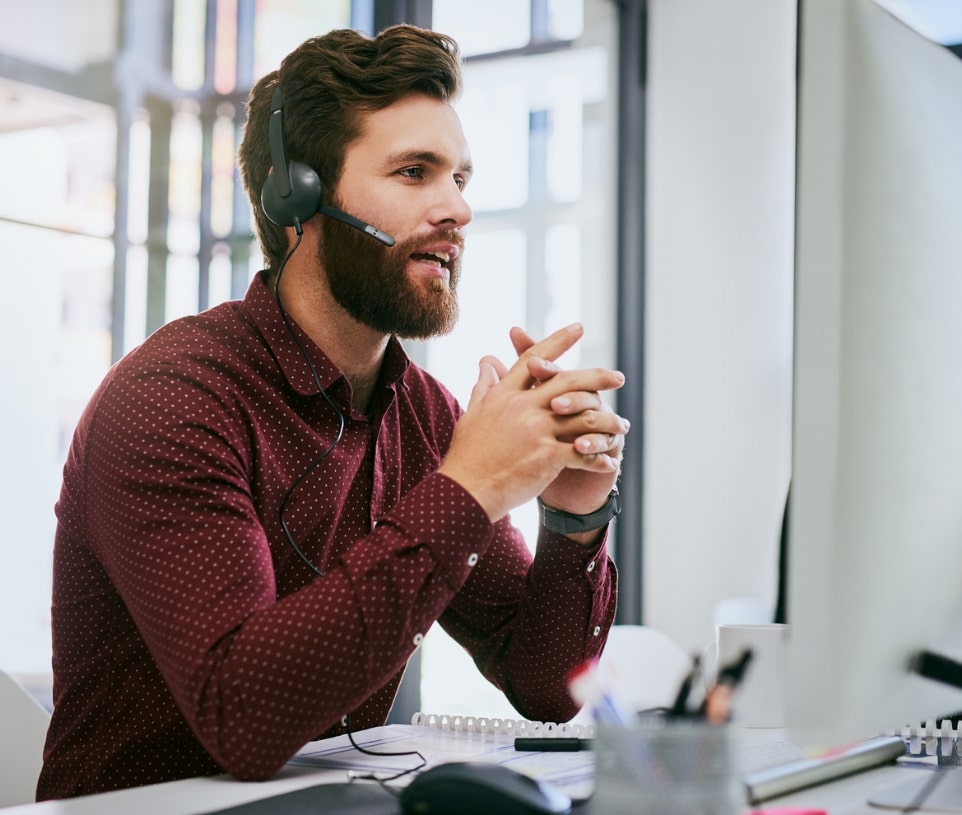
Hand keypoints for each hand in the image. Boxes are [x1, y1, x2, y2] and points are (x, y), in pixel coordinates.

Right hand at [437, 324, 626, 522]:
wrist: (465, 491)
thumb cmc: (467, 455)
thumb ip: (484, 385)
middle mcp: (522, 407)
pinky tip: (610, 462)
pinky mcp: (546, 456)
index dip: (557, 342)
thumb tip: (487, 359)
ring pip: (583, 417)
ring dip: (607, 422)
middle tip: (618, 377)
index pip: (534, 359)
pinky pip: (583, 453)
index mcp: (505, 395)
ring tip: (622, 426)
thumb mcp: (472, 413)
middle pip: (567, 381)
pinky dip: (599, 458)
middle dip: (598, 377)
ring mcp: (535, 431)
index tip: (577, 328)